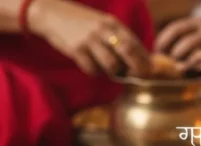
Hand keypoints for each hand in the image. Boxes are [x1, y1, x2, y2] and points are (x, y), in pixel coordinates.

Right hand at [29, 0, 150, 76]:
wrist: (52, 13)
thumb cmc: (84, 24)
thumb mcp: (104, 24)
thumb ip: (120, 39)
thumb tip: (141, 61)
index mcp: (114, 24)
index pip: (136, 44)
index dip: (144, 61)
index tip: (147, 71)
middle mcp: (104, 30)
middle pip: (128, 53)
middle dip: (136, 69)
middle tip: (135, 76)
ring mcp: (90, 39)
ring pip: (112, 65)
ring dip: (113, 72)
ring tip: (108, 69)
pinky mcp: (76, 49)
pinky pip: (92, 69)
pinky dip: (95, 72)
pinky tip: (92, 66)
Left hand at [155, 17, 200, 71]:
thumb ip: (189, 30)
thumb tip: (168, 42)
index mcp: (200, 22)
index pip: (175, 28)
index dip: (163, 39)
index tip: (158, 48)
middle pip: (183, 45)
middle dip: (173, 54)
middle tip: (169, 59)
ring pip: (193, 57)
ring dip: (183, 63)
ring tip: (179, 65)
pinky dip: (195, 68)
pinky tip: (193, 68)